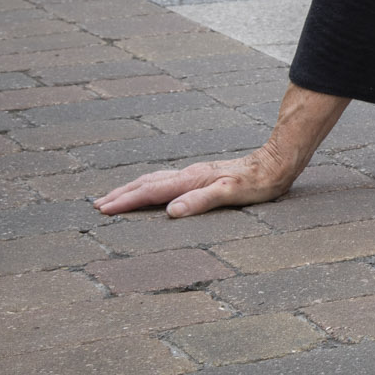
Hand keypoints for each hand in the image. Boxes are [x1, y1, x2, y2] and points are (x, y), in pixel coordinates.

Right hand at [94, 147, 297, 218]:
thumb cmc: (258, 182)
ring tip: (114, 196)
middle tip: (97, 205)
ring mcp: (194, 173)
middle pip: (147, 183)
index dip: (126, 201)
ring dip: (132, 188)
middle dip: (121, 194)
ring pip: (155, 179)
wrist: (276, 163)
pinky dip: (149, 185)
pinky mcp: (201, 175)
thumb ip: (202, 201)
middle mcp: (189, 174)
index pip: (151, 192)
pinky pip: (166, 180)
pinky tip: (151, 189)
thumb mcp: (232, 193)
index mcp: (191, 180)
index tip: (103, 210)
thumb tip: (170, 212)